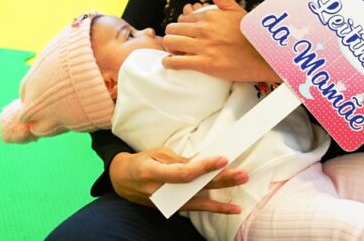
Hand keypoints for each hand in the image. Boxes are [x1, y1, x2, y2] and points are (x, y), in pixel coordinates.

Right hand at [109, 147, 247, 212]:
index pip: (183, 172)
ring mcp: (166, 204)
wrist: (122, 180)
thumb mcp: (157, 153)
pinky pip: (195, 208)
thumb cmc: (142, 161)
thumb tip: (202, 162)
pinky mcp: (171, 209)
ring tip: (241, 189)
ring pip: (198, 201)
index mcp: (153, 172)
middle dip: (220, 181)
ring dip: (221, 197)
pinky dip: (214, 208)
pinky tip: (232, 208)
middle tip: (241, 174)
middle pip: (195, 188)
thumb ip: (179, 160)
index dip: (203, 167)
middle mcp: (160, 192)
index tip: (223, 159)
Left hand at [162, 0, 279, 81]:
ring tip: (175, 52)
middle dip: (172, 36)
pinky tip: (171, 63)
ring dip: (169, 48)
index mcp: (210, 16)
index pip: (183, 19)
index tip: (186, 34)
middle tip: (177, 43)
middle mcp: (204, 29)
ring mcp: (204, 46)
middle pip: (172, 29)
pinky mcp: (204, 64)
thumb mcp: (235, 9)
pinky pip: (175, 62)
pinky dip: (169, 63)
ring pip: (170, 43)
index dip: (182, 27)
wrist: (262, 56)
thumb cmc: (250, 34)